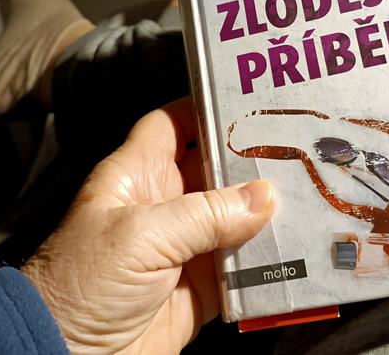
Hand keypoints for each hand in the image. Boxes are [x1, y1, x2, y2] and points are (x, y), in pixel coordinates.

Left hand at [22, 97, 274, 353]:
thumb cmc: (82, 284)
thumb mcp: (140, 236)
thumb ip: (205, 214)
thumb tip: (263, 197)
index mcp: (138, 175)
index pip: (173, 125)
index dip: (206, 109)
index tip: (249, 102)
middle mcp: (165, 204)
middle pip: (215, 169)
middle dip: (251, 161)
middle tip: (294, 149)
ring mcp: (185, 245)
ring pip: (235, 217)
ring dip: (265, 213)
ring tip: (306, 195)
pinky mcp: (202, 285)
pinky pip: (243, 265)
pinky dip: (267, 260)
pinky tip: (294, 248)